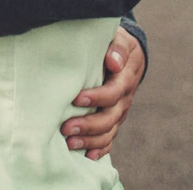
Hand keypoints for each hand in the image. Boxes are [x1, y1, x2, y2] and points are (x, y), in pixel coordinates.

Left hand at [63, 25, 145, 158]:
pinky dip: (100, 148)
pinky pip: (110, 138)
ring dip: (90, 140)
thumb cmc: (115, 43)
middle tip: (65, 128)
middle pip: (110, 117)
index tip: (76, 99)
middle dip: (88, 125)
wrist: (127, 54)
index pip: (114, 92)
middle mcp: (124, 98)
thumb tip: (113, 61)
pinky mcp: (115, 119)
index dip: (97, 98)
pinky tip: (87, 156)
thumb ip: (117, 47)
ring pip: (109, 131)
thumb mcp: (119, 38)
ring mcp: (120, 111)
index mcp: (126, 77)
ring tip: (69, 144)